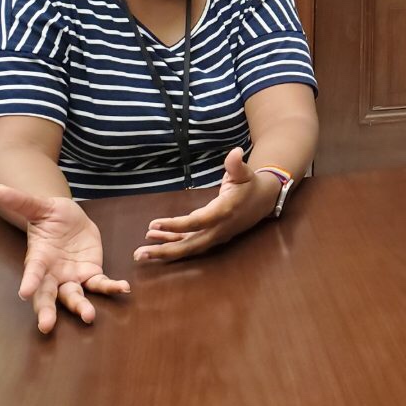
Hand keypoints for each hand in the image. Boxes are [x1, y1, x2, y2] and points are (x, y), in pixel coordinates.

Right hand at [0, 184, 129, 334]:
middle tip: (46, 326)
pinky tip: (122, 289)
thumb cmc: (50, 215)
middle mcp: (52, 275)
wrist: (68, 219)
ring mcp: (71, 277)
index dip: (29, 281)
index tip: (24, 292)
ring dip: (81, 307)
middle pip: (47, 296)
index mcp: (38, 259)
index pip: (32, 271)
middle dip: (47, 310)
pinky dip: (110, 288)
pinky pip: (100, 285)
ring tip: (89, 316)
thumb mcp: (40, 206)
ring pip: (74, 296)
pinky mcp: (90, 274)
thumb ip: (22, 201)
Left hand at [134, 147, 278, 262]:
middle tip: (140, 253)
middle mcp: (219, 229)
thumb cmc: (251, 184)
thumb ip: (237, 165)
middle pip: (190, 245)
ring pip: (189, 248)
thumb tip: (235, 152)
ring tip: (142, 251)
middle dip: (165, 251)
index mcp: (225, 212)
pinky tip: (156, 240)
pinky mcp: (213, 238)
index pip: (197, 222)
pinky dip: (174, 243)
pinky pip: (191, 244)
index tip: (153, 224)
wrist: (265, 201)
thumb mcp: (245, 173)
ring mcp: (216, 236)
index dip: (175, 225)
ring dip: (166, 251)